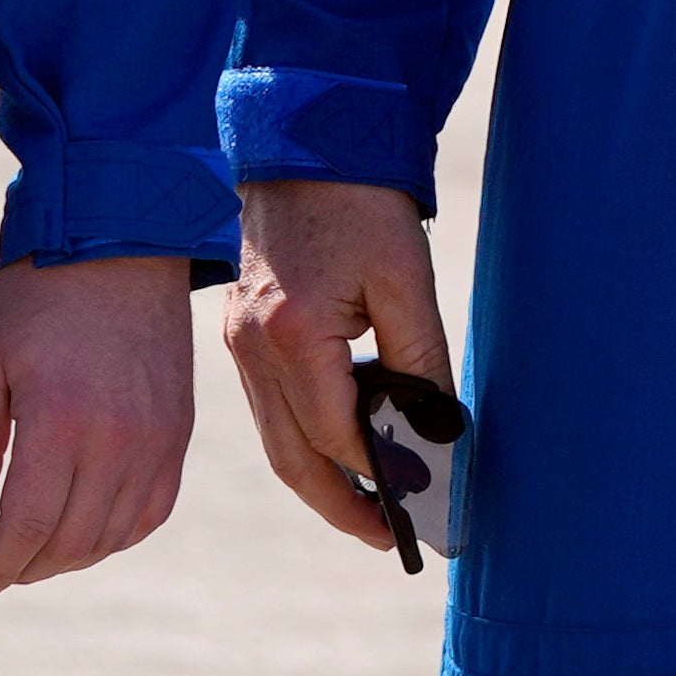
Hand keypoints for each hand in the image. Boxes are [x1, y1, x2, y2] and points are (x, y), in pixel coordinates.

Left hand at [0, 255, 196, 602]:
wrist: (124, 244)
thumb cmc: (41, 298)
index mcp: (62, 422)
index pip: (29, 526)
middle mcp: (118, 441)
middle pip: (72, 541)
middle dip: (28, 568)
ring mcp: (157, 440)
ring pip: (114, 534)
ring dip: (71, 556)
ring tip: (37, 553)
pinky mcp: (178, 433)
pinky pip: (153, 510)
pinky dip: (118, 534)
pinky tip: (88, 530)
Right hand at [220, 178, 452, 561]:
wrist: (306, 138)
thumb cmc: (362, 201)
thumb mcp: (407, 280)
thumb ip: (420, 362)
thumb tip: (438, 432)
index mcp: (292, 336)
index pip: (339, 436)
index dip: (385, 475)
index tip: (426, 504)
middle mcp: (252, 349)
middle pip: (294, 459)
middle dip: (342, 506)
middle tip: (386, 538)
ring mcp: (238, 342)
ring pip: (277, 440)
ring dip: (322, 480)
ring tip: (371, 508)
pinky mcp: (241, 331)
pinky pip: (270, 409)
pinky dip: (305, 440)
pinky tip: (344, 449)